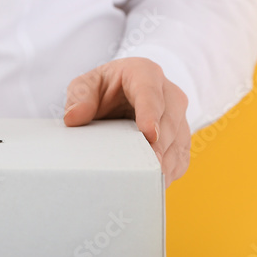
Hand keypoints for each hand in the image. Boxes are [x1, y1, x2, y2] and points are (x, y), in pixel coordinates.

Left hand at [63, 57, 190, 185]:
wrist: (121, 95)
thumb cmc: (104, 88)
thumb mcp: (86, 85)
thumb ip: (79, 96)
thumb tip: (73, 118)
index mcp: (145, 73)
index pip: (150, 93)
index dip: (150, 114)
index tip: (149, 135)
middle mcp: (169, 93)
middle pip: (169, 122)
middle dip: (159, 147)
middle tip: (146, 170)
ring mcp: (179, 117)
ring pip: (179, 142)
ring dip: (165, 163)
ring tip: (146, 183)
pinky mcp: (182, 139)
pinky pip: (181, 158)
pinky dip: (169, 172)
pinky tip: (152, 183)